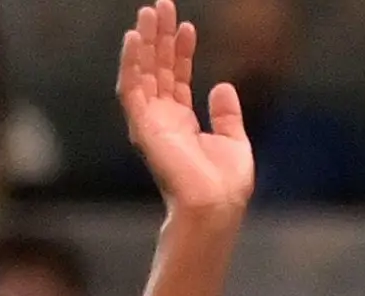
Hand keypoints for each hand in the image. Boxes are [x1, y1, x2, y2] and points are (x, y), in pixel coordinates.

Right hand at [116, 0, 251, 217]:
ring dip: (145, 41)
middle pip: (158, 69)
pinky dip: (131, 62)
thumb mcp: (234, 142)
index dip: (182, 51)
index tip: (188, 27)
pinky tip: (135, 37)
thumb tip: (224, 86)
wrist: (215, 206)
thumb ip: (226, 114)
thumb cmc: (225, 186)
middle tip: (163, 5)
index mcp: (182, 123)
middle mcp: (163, 120)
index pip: (178, 78)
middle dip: (160, 36)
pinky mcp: (143, 125)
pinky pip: (131, 87)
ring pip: (143, 72)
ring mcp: (151, 122)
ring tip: (150, 11)